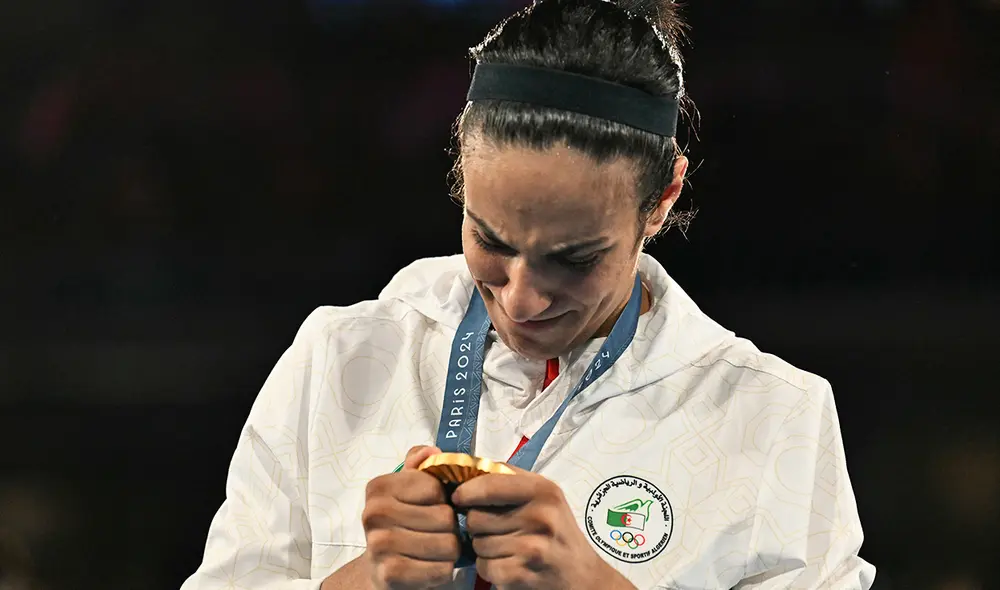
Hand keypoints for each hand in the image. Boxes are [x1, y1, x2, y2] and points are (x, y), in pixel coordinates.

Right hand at [362, 445, 460, 589]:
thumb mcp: (408, 490)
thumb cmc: (402, 524)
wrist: (380, 570)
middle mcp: (373, 514)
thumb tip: (433, 451)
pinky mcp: (390, 574)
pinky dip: (444, 570)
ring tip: (435, 550)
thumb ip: (419, 465)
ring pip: (448, 544)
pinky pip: (441, 570)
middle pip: (445, 516)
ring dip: (450, 550)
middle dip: (450, 527)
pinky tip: (430, 566)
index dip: (444, 499)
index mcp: (378, 488)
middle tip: (436, 533)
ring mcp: (379, 545)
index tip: (431, 507)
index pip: (435, 487)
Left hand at [451, 467, 634, 589]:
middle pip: (476, 517)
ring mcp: (531, 548)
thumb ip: (511, 480)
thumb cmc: (557, 530)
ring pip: (477, 544)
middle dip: (477, 524)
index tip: (459, 497)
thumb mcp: (546, 496)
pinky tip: (506, 564)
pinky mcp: (522, 574)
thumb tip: (468, 470)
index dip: (466, 491)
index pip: (489, 484)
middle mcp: (539, 516)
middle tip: (493, 528)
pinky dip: (489, 568)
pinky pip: (484, 567)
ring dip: (483, 547)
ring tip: (505, 546)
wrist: (582, 575)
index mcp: (544, 491)